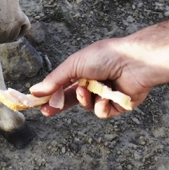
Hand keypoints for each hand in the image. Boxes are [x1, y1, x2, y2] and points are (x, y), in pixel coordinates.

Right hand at [29, 37, 156, 118]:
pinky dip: (102, 106)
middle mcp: (94, 83)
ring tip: (90, 90)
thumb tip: (35, 90)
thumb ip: (55, 80)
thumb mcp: (74, 65)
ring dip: (86, 100)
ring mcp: (105, 95)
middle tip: (47, 111)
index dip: (50, 94)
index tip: (37, 102)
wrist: (133, 63)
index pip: (63, 86)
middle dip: (60, 105)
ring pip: (87, 107)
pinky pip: (102, 113)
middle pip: (72, 99)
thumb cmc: (105, 56)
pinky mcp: (118, 105)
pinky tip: (107, 96)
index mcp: (83, 70)